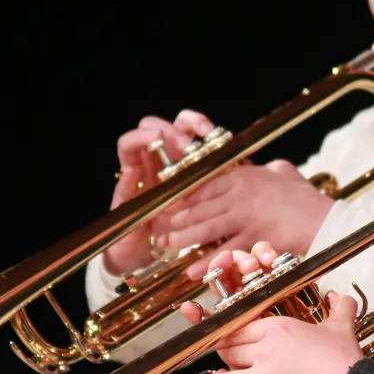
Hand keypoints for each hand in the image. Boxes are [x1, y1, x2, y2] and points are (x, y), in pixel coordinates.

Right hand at [101, 108, 216, 274]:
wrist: (149, 251)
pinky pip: (123, 181)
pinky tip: (134, 173)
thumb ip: (216, 184)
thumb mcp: (203, 201)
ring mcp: (135, 174)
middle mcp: (152, 161)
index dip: (193, 121)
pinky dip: (128, 176)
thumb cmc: (178, 225)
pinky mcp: (124, 195)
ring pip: (130, 142)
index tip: (209, 130)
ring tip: (158, 141)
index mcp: (174, 158)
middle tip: (186, 144)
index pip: (180, 126)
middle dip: (170, 128)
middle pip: (153, 125)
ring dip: (144, 138)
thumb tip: (250, 167)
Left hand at [166, 159, 333, 280]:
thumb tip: (270, 166)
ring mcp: (246, 215)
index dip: (182, 197)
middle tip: (158, 229)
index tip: (166, 205)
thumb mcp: (286, 174)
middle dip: (176, 219)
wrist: (326, 220)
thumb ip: (272, 170)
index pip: (203, 185)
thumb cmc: (307, 199)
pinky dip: (206, 262)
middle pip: (199, 206)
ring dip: (183, 238)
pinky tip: (193, 271)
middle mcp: (240, 193)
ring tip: (167, 247)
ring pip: (206, 227)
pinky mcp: (254, 238)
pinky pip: (224, 251)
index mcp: (244, 176)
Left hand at [178, 241, 363, 373]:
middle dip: (225, 356)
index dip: (229, 332)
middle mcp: (264, 349)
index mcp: (277, 327)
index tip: (223, 334)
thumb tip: (342, 298)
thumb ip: (340, 309)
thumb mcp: (341, 327)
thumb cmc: (344, 360)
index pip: (239, 326)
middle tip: (225, 359)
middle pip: (229, 350)